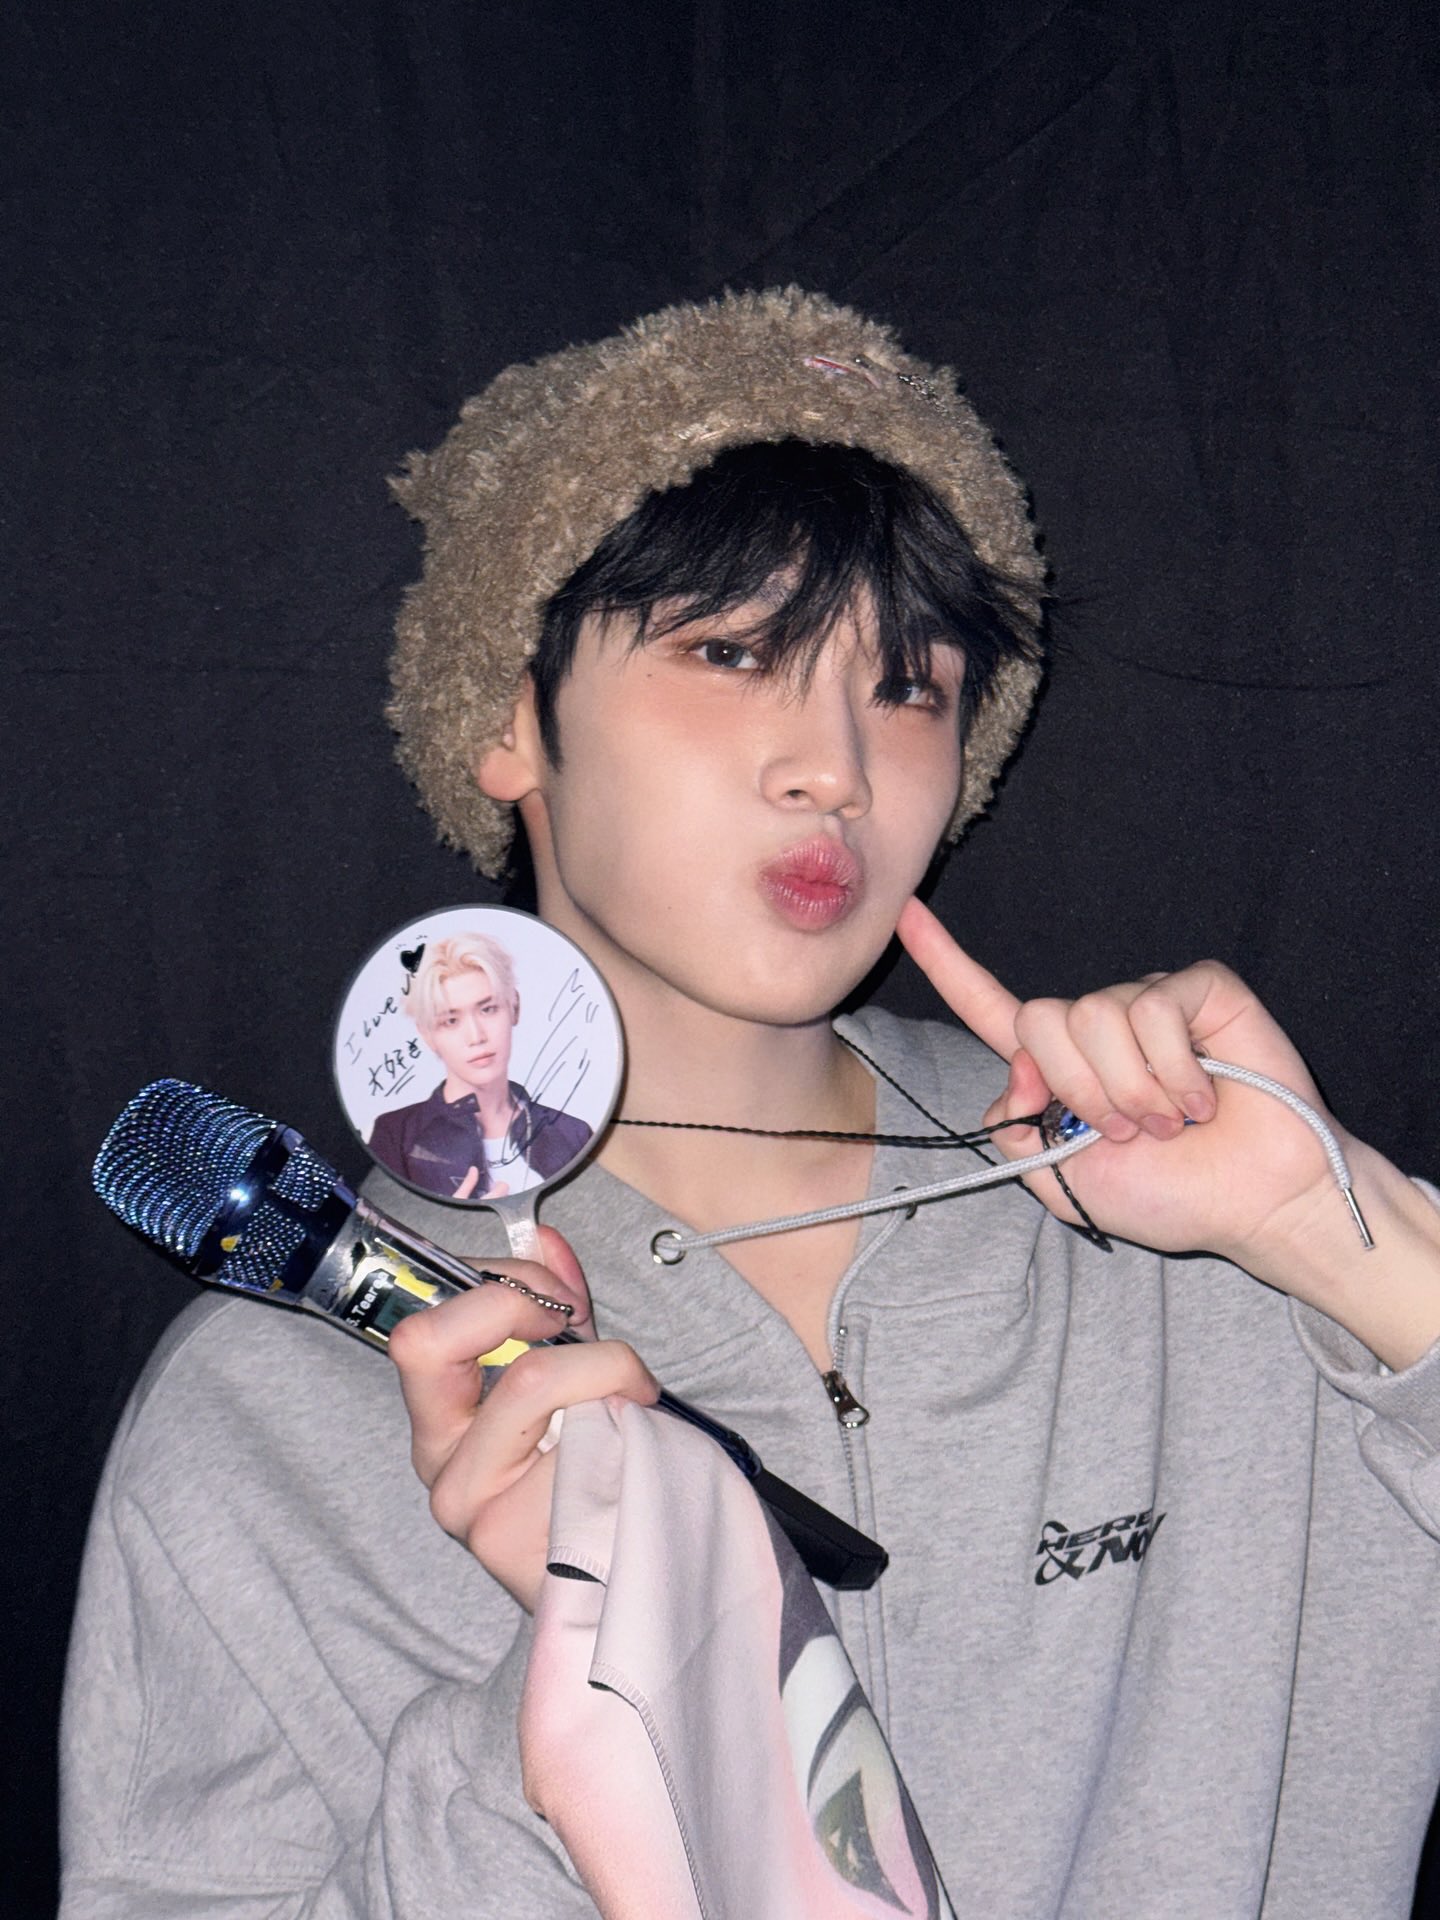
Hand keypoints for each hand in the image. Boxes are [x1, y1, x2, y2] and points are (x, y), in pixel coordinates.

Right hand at [387, 1226, 658, 1609]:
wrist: (629, 1581)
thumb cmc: (596, 1474)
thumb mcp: (575, 1373)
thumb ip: (556, 1306)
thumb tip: (544, 1234)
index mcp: (438, 1410)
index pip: (424, 1322)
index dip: (499, 1282)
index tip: (562, 1294)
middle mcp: (435, 1454)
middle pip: (428, 1340)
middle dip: (517, 1302)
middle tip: (576, 1323)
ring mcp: (464, 1499)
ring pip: (528, 1379)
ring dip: (602, 1365)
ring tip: (633, 1397)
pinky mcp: (506, 1536)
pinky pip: (574, 1438)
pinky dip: (620, 1416)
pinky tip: (637, 1439)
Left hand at [895, 897, 1337, 1269]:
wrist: (1257, 1205)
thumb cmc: (1172, 1196)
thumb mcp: (1067, 1184)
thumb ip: (1018, 1135)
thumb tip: (1017, 1073)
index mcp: (1056, 1067)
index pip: (987, 1006)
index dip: (946, 962)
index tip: (906, 915)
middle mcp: (1096, 1024)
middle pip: (1038, 1019)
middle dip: (1077, 1090)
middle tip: (1126, 1132)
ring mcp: (1146, 1000)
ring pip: (1094, 1015)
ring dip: (1132, 1089)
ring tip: (1170, 1121)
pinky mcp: (1198, 990)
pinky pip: (1153, 1010)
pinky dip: (1175, 1070)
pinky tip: (1204, 1098)